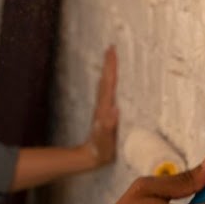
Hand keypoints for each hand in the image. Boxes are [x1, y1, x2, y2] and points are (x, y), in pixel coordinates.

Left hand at [84, 45, 118, 167]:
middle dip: (109, 64)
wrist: (90, 157)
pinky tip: (111, 80)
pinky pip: (107, 91)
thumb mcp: (106, 139)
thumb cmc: (101, 149)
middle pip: (106, 80)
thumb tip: (114, 109)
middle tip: (111, 47)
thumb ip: (108, 125)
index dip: (111, 68)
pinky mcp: (104, 112)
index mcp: (104, 108)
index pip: (109, 84)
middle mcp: (102, 105)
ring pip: (105, 84)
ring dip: (108, 70)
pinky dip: (109, 81)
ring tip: (111, 58)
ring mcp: (102, 108)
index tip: (112, 52)